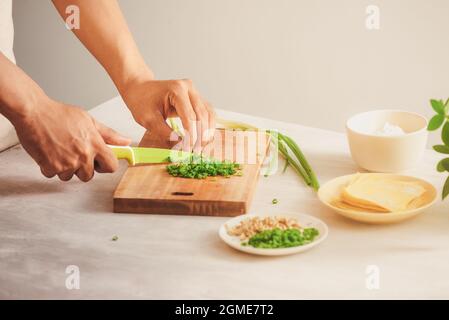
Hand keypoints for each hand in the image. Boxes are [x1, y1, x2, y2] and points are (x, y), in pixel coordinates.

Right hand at [13, 97, 130, 181]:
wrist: (33, 112)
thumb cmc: (59, 114)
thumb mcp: (89, 120)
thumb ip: (109, 134)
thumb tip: (126, 141)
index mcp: (95, 144)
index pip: (112, 166)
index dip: (107, 165)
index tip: (101, 162)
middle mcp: (82, 155)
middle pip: (89, 176)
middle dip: (83, 167)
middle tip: (74, 152)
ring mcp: (66, 163)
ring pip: (70, 176)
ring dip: (65, 167)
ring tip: (60, 150)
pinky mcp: (50, 167)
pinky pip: (54, 174)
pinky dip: (50, 166)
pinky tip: (49, 152)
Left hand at [120, 78, 214, 151]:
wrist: (140, 89)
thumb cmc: (142, 102)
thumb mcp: (147, 119)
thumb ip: (163, 131)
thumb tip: (180, 144)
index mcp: (176, 89)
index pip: (189, 116)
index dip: (191, 135)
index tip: (188, 150)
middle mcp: (189, 88)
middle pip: (202, 114)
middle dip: (201, 135)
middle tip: (197, 152)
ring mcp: (194, 92)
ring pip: (208, 113)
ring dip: (207, 131)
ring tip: (202, 147)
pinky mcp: (197, 98)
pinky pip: (207, 113)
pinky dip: (208, 126)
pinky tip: (204, 139)